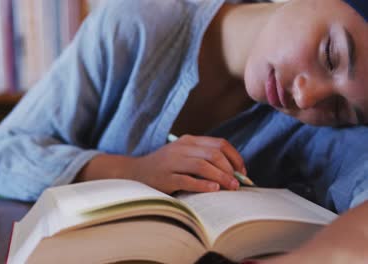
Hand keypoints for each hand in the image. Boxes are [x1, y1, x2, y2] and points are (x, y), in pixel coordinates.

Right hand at [126, 135, 245, 193]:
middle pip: (213, 154)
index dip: (235, 157)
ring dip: (221, 177)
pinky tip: (214, 189)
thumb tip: (233, 172)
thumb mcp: (183, 155)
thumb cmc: (165, 166)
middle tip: (238, 184)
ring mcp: (172, 162)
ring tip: (230, 188)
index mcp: (189, 141)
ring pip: (203, 166)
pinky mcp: (165, 177)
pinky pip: (188, 180)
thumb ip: (203, 158)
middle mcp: (181, 148)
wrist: (135, 172)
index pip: (219, 144)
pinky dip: (203, 185)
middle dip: (230, 169)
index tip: (242, 172)